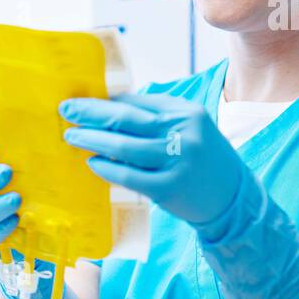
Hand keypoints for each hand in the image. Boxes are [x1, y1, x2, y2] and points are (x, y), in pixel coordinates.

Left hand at [62, 92, 298, 298]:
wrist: (233, 198)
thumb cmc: (201, 159)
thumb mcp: (188, 129)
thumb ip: (155, 118)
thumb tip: (108, 107)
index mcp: (186, 112)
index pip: (137, 102)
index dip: (105, 100)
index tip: (80, 100)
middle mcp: (184, 133)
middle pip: (126, 120)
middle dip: (91, 114)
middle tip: (66, 111)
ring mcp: (177, 162)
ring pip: (124, 147)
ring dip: (92, 140)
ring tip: (72, 137)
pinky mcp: (169, 189)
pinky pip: (129, 176)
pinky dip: (107, 168)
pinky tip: (92, 163)